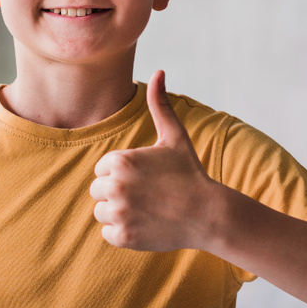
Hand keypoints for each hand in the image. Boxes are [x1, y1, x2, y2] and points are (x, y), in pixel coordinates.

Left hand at [91, 71, 220, 250]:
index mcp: (120, 160)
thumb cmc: (189, 173)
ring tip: (147, 209)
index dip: (124, 173)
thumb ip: (159, 104)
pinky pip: (108, 233)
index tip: (147, 178)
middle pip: (99, 190)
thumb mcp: (174, 136)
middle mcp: (115, 186)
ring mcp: (119, 213)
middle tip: (148, 195)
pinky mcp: (123, 237)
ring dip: (120, 213)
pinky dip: (124, 232)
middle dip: (119, 193)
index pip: (103, 169)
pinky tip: (146, 224)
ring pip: (102, 212)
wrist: (207, 213)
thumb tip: (158, 71)